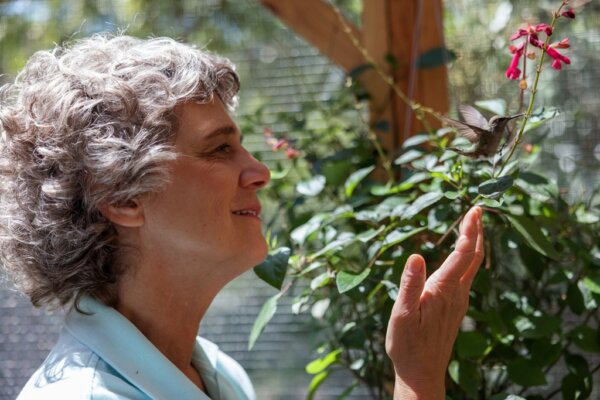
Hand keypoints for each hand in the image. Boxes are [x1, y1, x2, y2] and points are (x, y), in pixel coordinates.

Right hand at [385, 206, 483, 399]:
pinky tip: (462, 256)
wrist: (421, 372)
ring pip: (473, 267)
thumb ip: (410, 284)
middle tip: (478, 209)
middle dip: (477, 231)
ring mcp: (459, 301)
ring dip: (474, 244)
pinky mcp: (456, 307)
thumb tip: (417, 255)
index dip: (470, 230)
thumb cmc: (407, 345)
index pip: (462, 254)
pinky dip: (468, 258)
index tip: (475, 209)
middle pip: (473, 257)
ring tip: (472, 225)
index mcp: (443, 290)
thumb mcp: (402, 314)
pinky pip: (467, 276)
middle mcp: (457, 294)